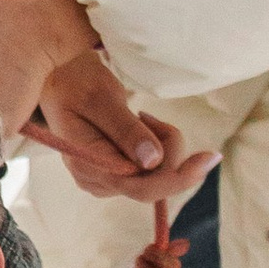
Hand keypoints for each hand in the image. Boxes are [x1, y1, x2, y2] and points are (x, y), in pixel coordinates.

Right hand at [23, 51, 215, 205]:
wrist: (58, 80)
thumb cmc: (76, 83)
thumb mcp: (101, 98)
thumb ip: (126, 130)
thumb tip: (153, 161)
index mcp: (88, 164)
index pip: (141, 187)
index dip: (178, 177)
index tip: (210, 156)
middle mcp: (96, 181)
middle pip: (154, 182)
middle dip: (169, 150)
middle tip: (150, 115)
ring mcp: (105, 181)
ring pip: (155, 176)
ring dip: (162, 145)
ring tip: (140, 116)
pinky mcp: (115, 174)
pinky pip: (149, 170)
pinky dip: (156, 147)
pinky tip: (139, 125)